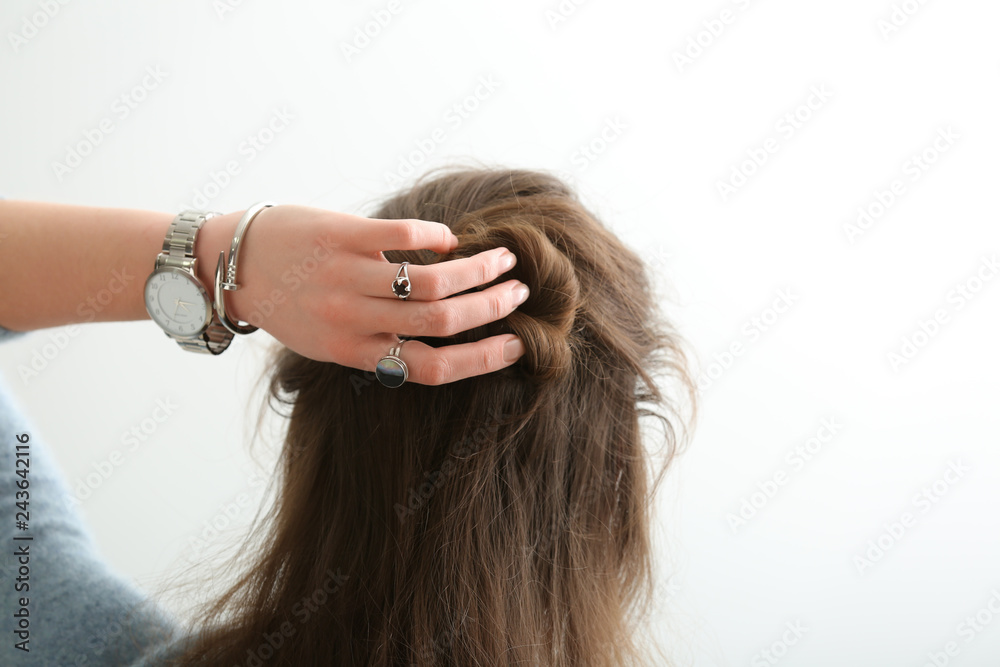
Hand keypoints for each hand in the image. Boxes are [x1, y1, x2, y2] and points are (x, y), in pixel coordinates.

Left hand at [205, 205, 527, 383]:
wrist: (229, 266)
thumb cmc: (286, 305)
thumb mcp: (326, 341)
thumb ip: (377, 342)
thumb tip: (439, 335)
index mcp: (354, 352)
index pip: (432, 366)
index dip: (482, 358)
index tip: (515, 345)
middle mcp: (352, 319)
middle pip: (442, 321)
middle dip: (492, 308)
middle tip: (518, 292)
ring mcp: (346, 276)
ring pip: (431, 280)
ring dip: (479, 269)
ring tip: (502, 259)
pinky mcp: (340, 236)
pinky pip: (402, 236)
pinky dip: (436, 237)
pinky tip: (450, 239)